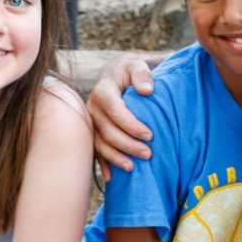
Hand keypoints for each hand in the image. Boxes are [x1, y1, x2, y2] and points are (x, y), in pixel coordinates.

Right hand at [86, 55, 154, 178]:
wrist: (117, 74)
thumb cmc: (131, 71)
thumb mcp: (137, 64)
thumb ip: (142, 73)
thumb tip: (146, 90)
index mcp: (103, 90)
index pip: (115, 110)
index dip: (131, 124)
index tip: (150, 135)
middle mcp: (92, 107)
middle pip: (106, 130)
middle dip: (127, 144)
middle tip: (148, 154)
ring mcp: (91, 121)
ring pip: (99, 143)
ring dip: (115, 157)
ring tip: (132, 167)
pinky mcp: (92, 131)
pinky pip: (94, 150)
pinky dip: (102, 163)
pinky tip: (111, 177)